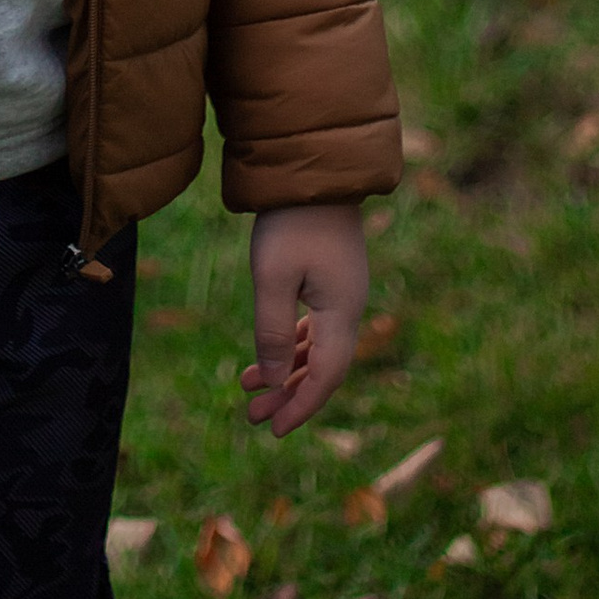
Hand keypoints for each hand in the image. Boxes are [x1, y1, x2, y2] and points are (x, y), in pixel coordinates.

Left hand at [240, 202, 367, 436]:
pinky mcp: (331, 280)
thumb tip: (272, 377)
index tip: (273, 429)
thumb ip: (272, 329)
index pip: (326, 376)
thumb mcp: (273, 276)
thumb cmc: (291, 220)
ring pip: (317, 349)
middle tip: (254, 417)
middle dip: (288, 395)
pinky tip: (267, 356)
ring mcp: (342, 294)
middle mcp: (350, 308)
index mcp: (342, 312)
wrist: (314, 169)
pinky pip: (314, 328)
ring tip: (249, 389)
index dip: (300, 406)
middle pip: (323, 367)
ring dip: (285, 371)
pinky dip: (290, 345)